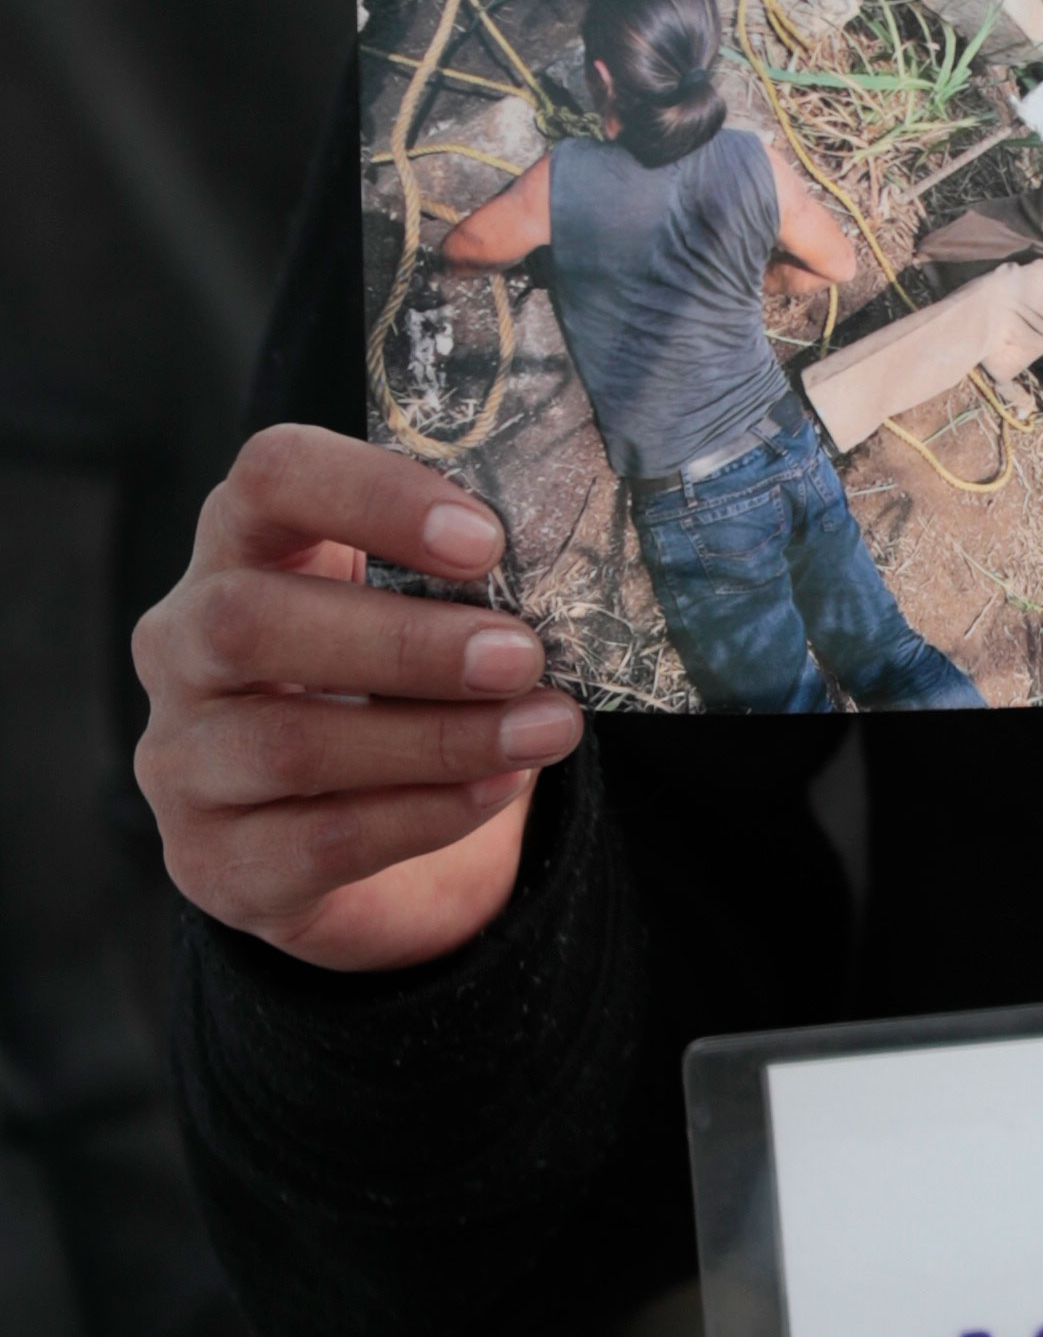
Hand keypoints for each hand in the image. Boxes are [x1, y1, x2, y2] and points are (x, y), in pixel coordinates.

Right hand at [132, 427, 583, 971]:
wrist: (366, 844)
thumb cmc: (401, 683)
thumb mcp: (422, 607)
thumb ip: (464, 579)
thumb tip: (567, 573)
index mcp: (242, 543)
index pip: (271, 476)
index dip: (373, 496)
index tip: (486, 540)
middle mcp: (182, 642)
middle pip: (250, 621)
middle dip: (404, 641)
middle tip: (522, 655)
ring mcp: (181, 757)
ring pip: (287, 744)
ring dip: (436, 738)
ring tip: (545, 729)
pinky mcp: (212, 860)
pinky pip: (317, 840)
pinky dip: (424, 813)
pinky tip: (499, 787)